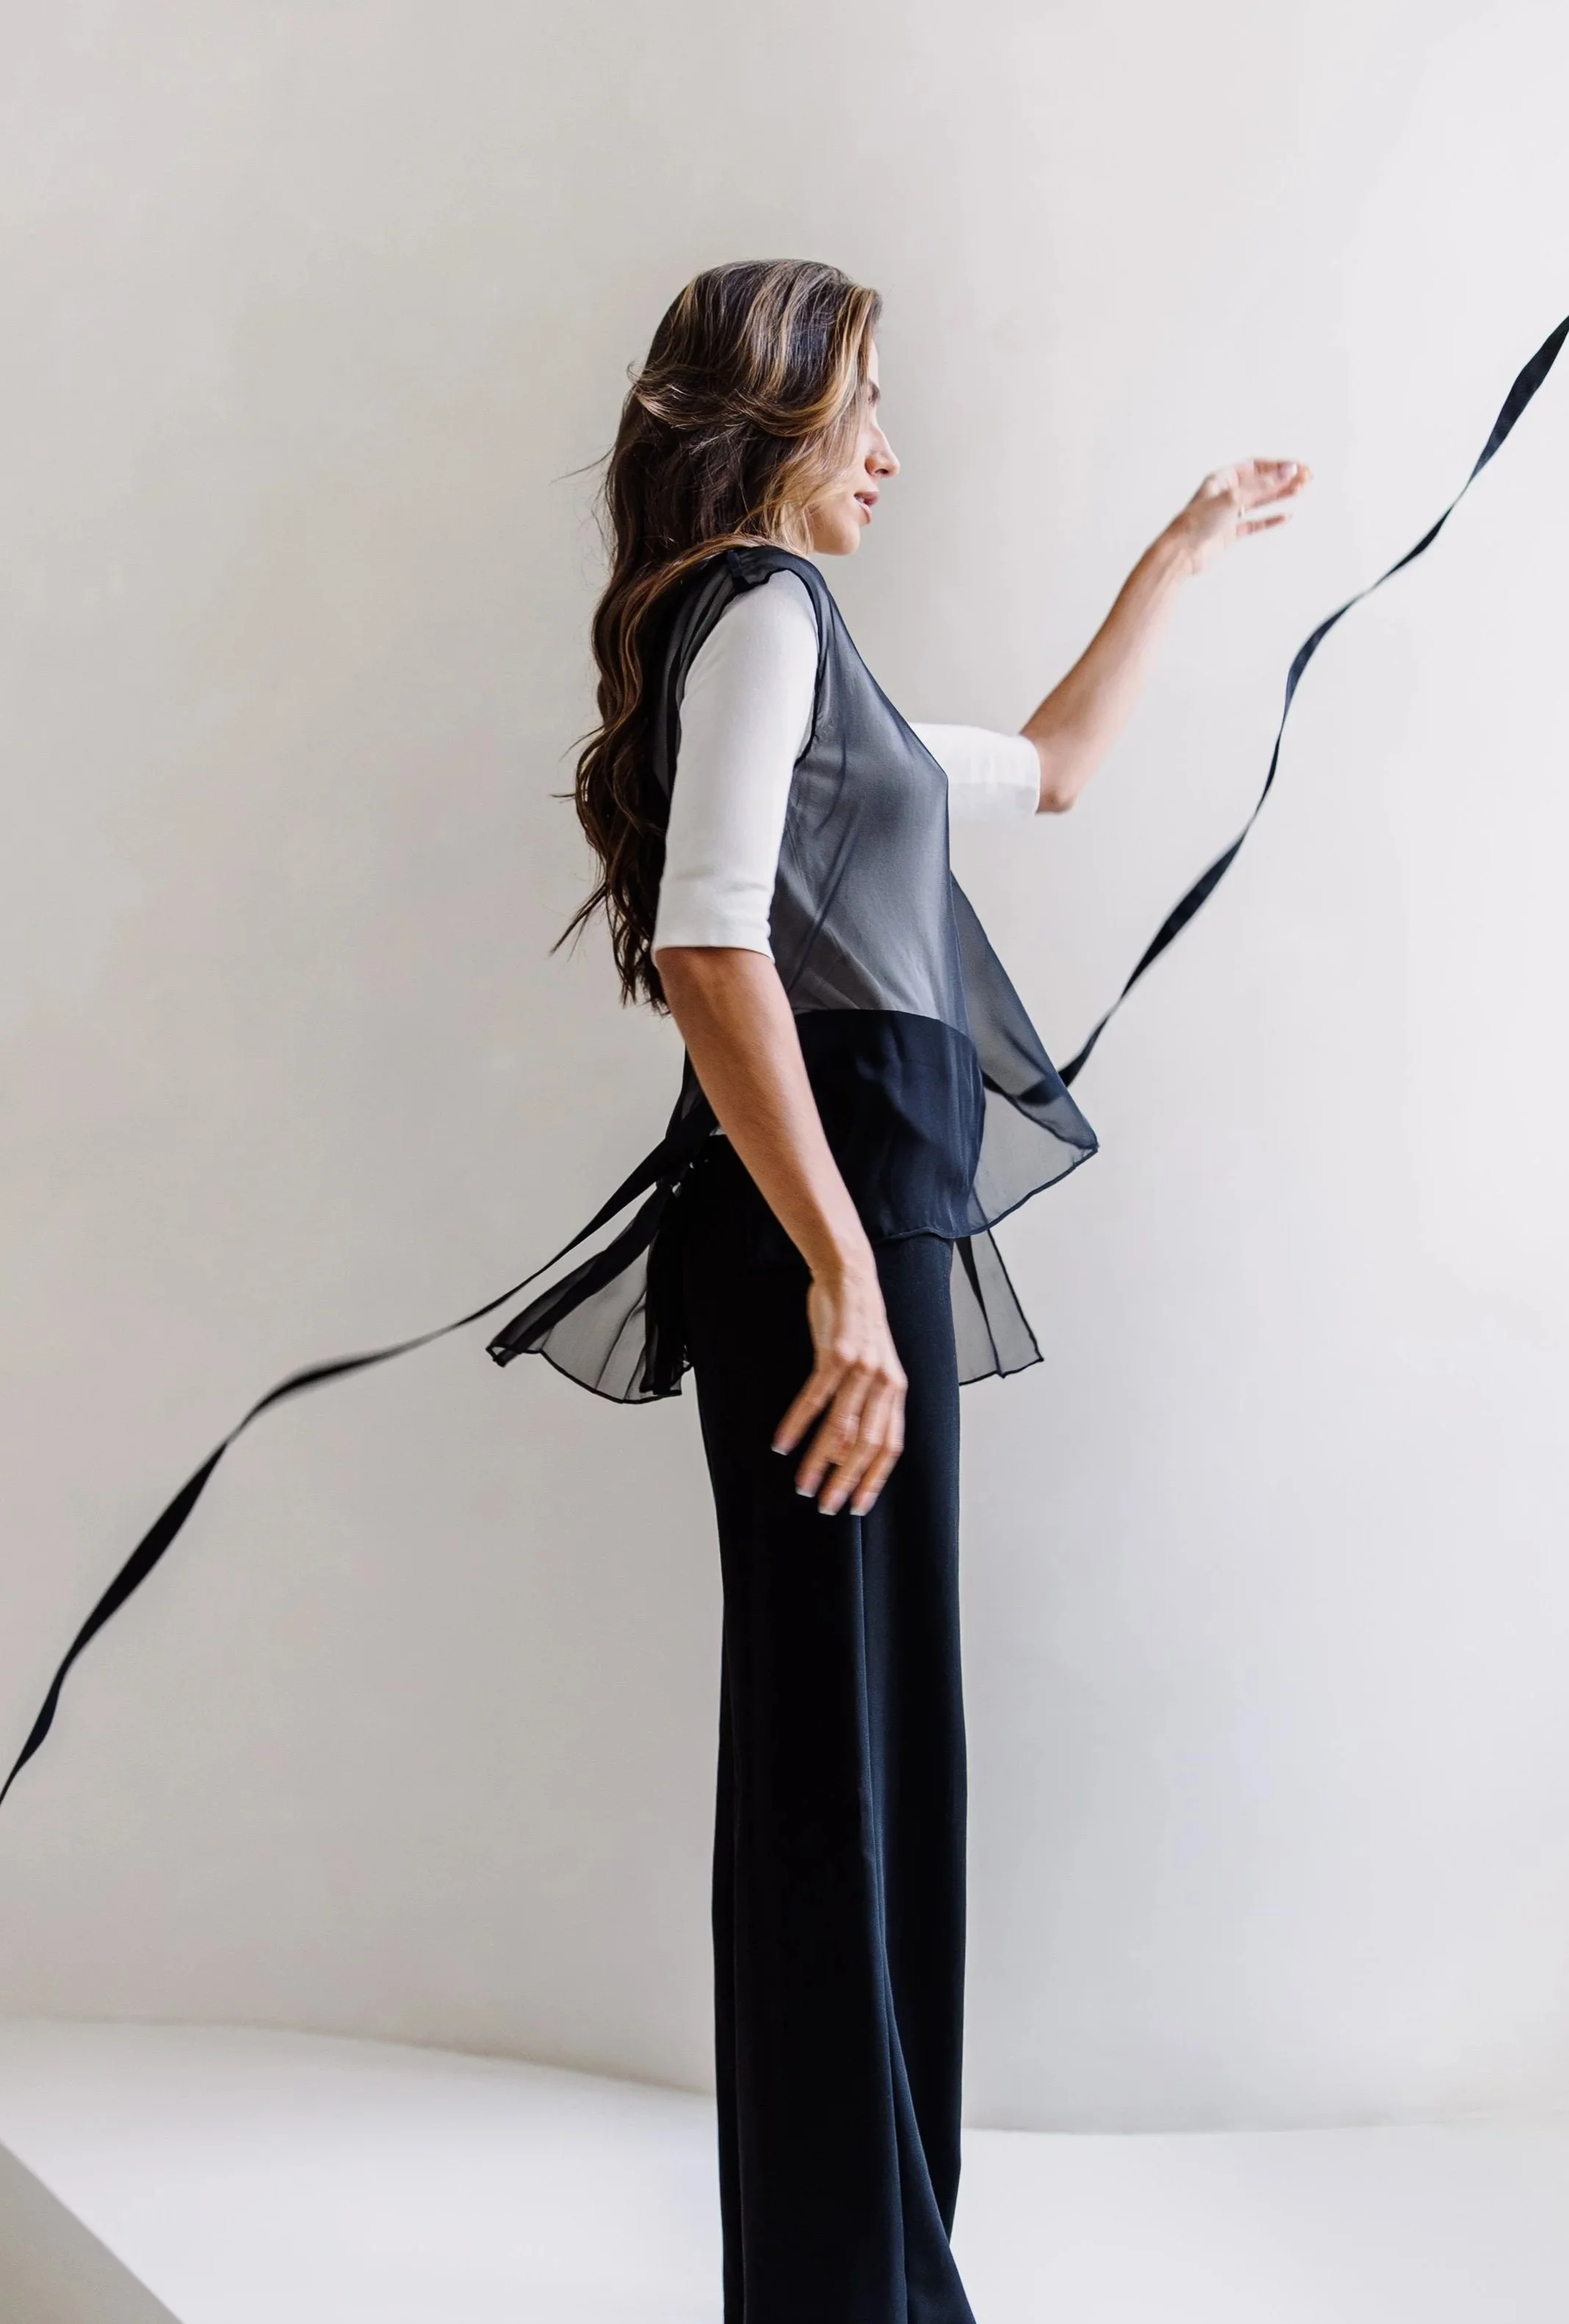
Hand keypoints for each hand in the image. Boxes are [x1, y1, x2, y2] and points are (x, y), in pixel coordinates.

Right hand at [772, 1255, 907, 1518]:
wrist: (851, 1277)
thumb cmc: (858, 1328)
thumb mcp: (870, 1368)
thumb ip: (865, 1406)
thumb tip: (844, 1452)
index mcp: (896, 1390)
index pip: (891, 1446)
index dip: (875, 1478)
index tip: (858, 1506)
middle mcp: (885, 1383)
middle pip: (867, 1444)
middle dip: (846, 1479)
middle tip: (825, 1504)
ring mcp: (863, 1369)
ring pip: (841, 1427)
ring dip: (817, 1458)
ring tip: (801, 1482)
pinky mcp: (837, 1354)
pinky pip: (815, 1398)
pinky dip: (798, 1424)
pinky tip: (782, 1443)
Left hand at [1168, 457, 1312, 576]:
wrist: (1181, 552)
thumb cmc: (1199, 521)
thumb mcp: (1234, 497)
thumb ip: (1263, 485)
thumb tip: (1289, 470)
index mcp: (1222, 479)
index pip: (1255, 467)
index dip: (1277, 466)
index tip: (1297, 468)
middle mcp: (1226, 494)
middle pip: (1260, 483)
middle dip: (1283, 479)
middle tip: (1307, 478)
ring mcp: (1228, 514)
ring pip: (1259, 502)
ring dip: (1280, 495)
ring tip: (1300, 490)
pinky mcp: (1230, 532)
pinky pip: (1254, 523)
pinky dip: (1270, 520)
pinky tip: (1285, 516)